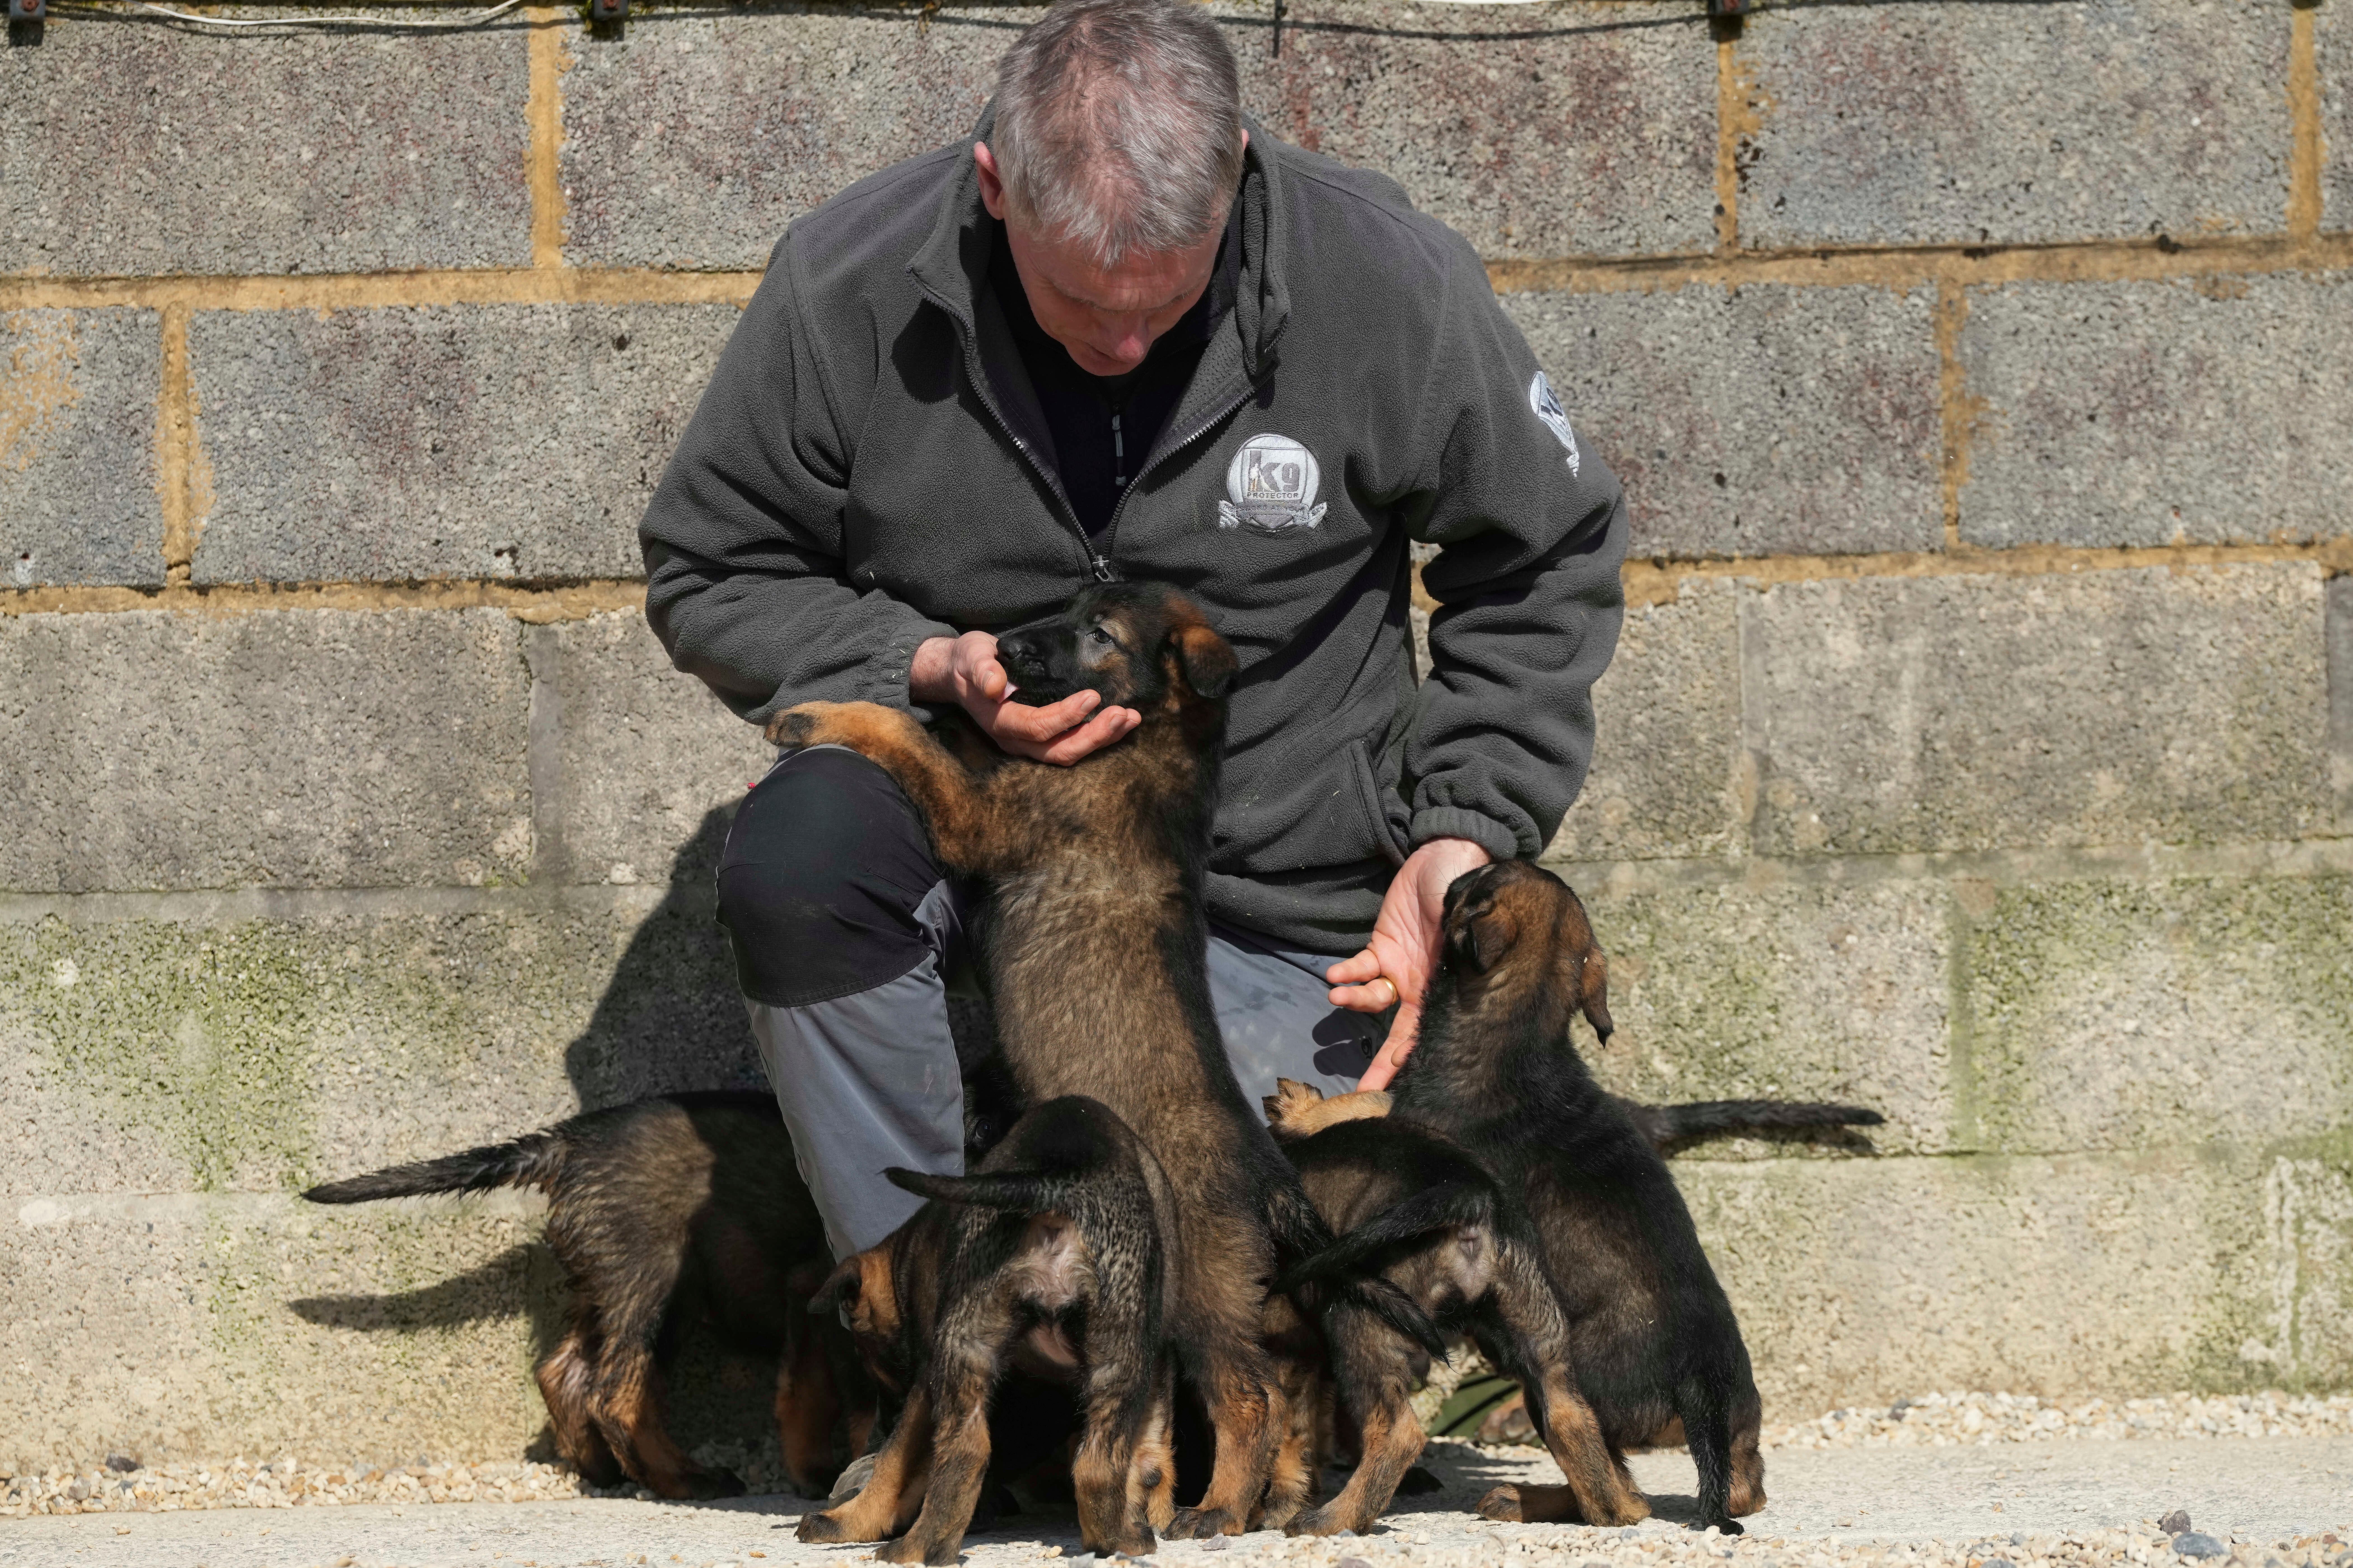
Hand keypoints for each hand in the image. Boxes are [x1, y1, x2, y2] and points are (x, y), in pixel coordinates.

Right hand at [909, 631, 1138, 765]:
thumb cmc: (969, 661)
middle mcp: (1016, 740)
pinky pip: (1070, 745)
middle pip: (1059, 750)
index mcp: (1000, 722)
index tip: (1093, 696)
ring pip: (1068, 753)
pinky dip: (1097, 736)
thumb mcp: (972, 656)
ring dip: (1102, 739)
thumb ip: (982, 669)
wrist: (960, 673)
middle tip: (1123, 714)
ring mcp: (1028, 743)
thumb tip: (995, 684)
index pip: (1038, 726)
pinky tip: (1120, 724)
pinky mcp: (1041, 737)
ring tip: (1130, 719)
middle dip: (1094, 736)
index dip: (1066, 716)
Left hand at [1326, 836, 1492, 1089]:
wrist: (1450, 858)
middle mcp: (1424, 986)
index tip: (1404, 1084)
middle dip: (1382, 1064)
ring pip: (1375, 1000)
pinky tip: (1335, 976)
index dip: (1417, 1057)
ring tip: (1338, 998)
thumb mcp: (1475, 920)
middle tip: (1361, 1091)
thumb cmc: (1472, 889)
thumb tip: (1479, 963)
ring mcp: (1401, 968)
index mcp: (1451, 987)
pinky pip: (1361, 968)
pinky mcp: (1382, 946)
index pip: (1433, 1032)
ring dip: (1354, 1004)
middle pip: (1401, 1033)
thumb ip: (1472, 944)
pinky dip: (1347, 974)